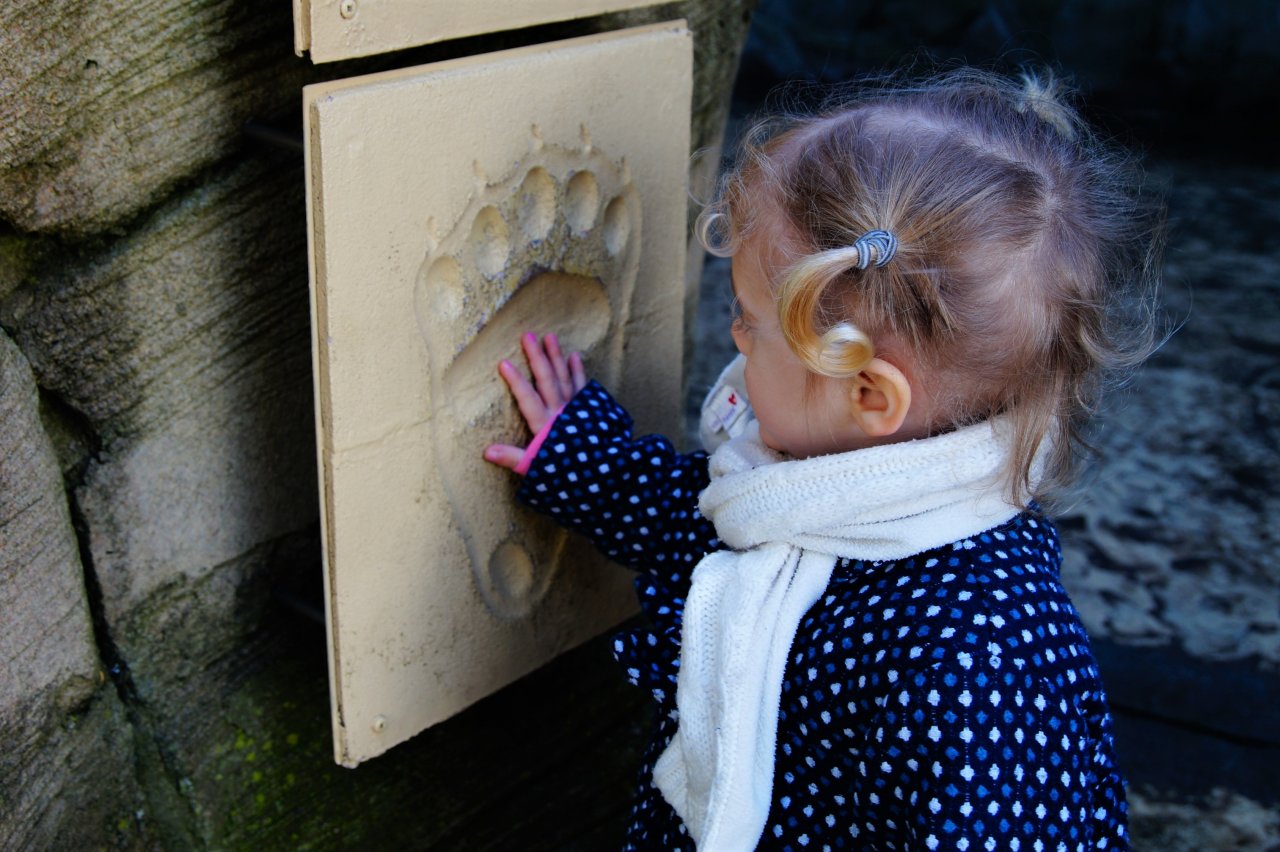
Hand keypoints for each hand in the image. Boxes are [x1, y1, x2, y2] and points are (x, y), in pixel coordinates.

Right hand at [484, 332, 587, 471]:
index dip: (516, 381)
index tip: (504, 362)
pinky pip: (582, 386)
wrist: (602, 473)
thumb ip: (511, 457)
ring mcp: (575, 408)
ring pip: (564, 377)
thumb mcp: (535, 468)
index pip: (527, 398)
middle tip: (527, 335)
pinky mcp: (588, 410)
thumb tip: (486, 451)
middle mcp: (560, 411)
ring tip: (550, 337)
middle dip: (536, 357)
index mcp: (545, 425)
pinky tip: (574, 356)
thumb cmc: (565, 472)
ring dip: (556, 357)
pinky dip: (578, 371)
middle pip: (547, 379)